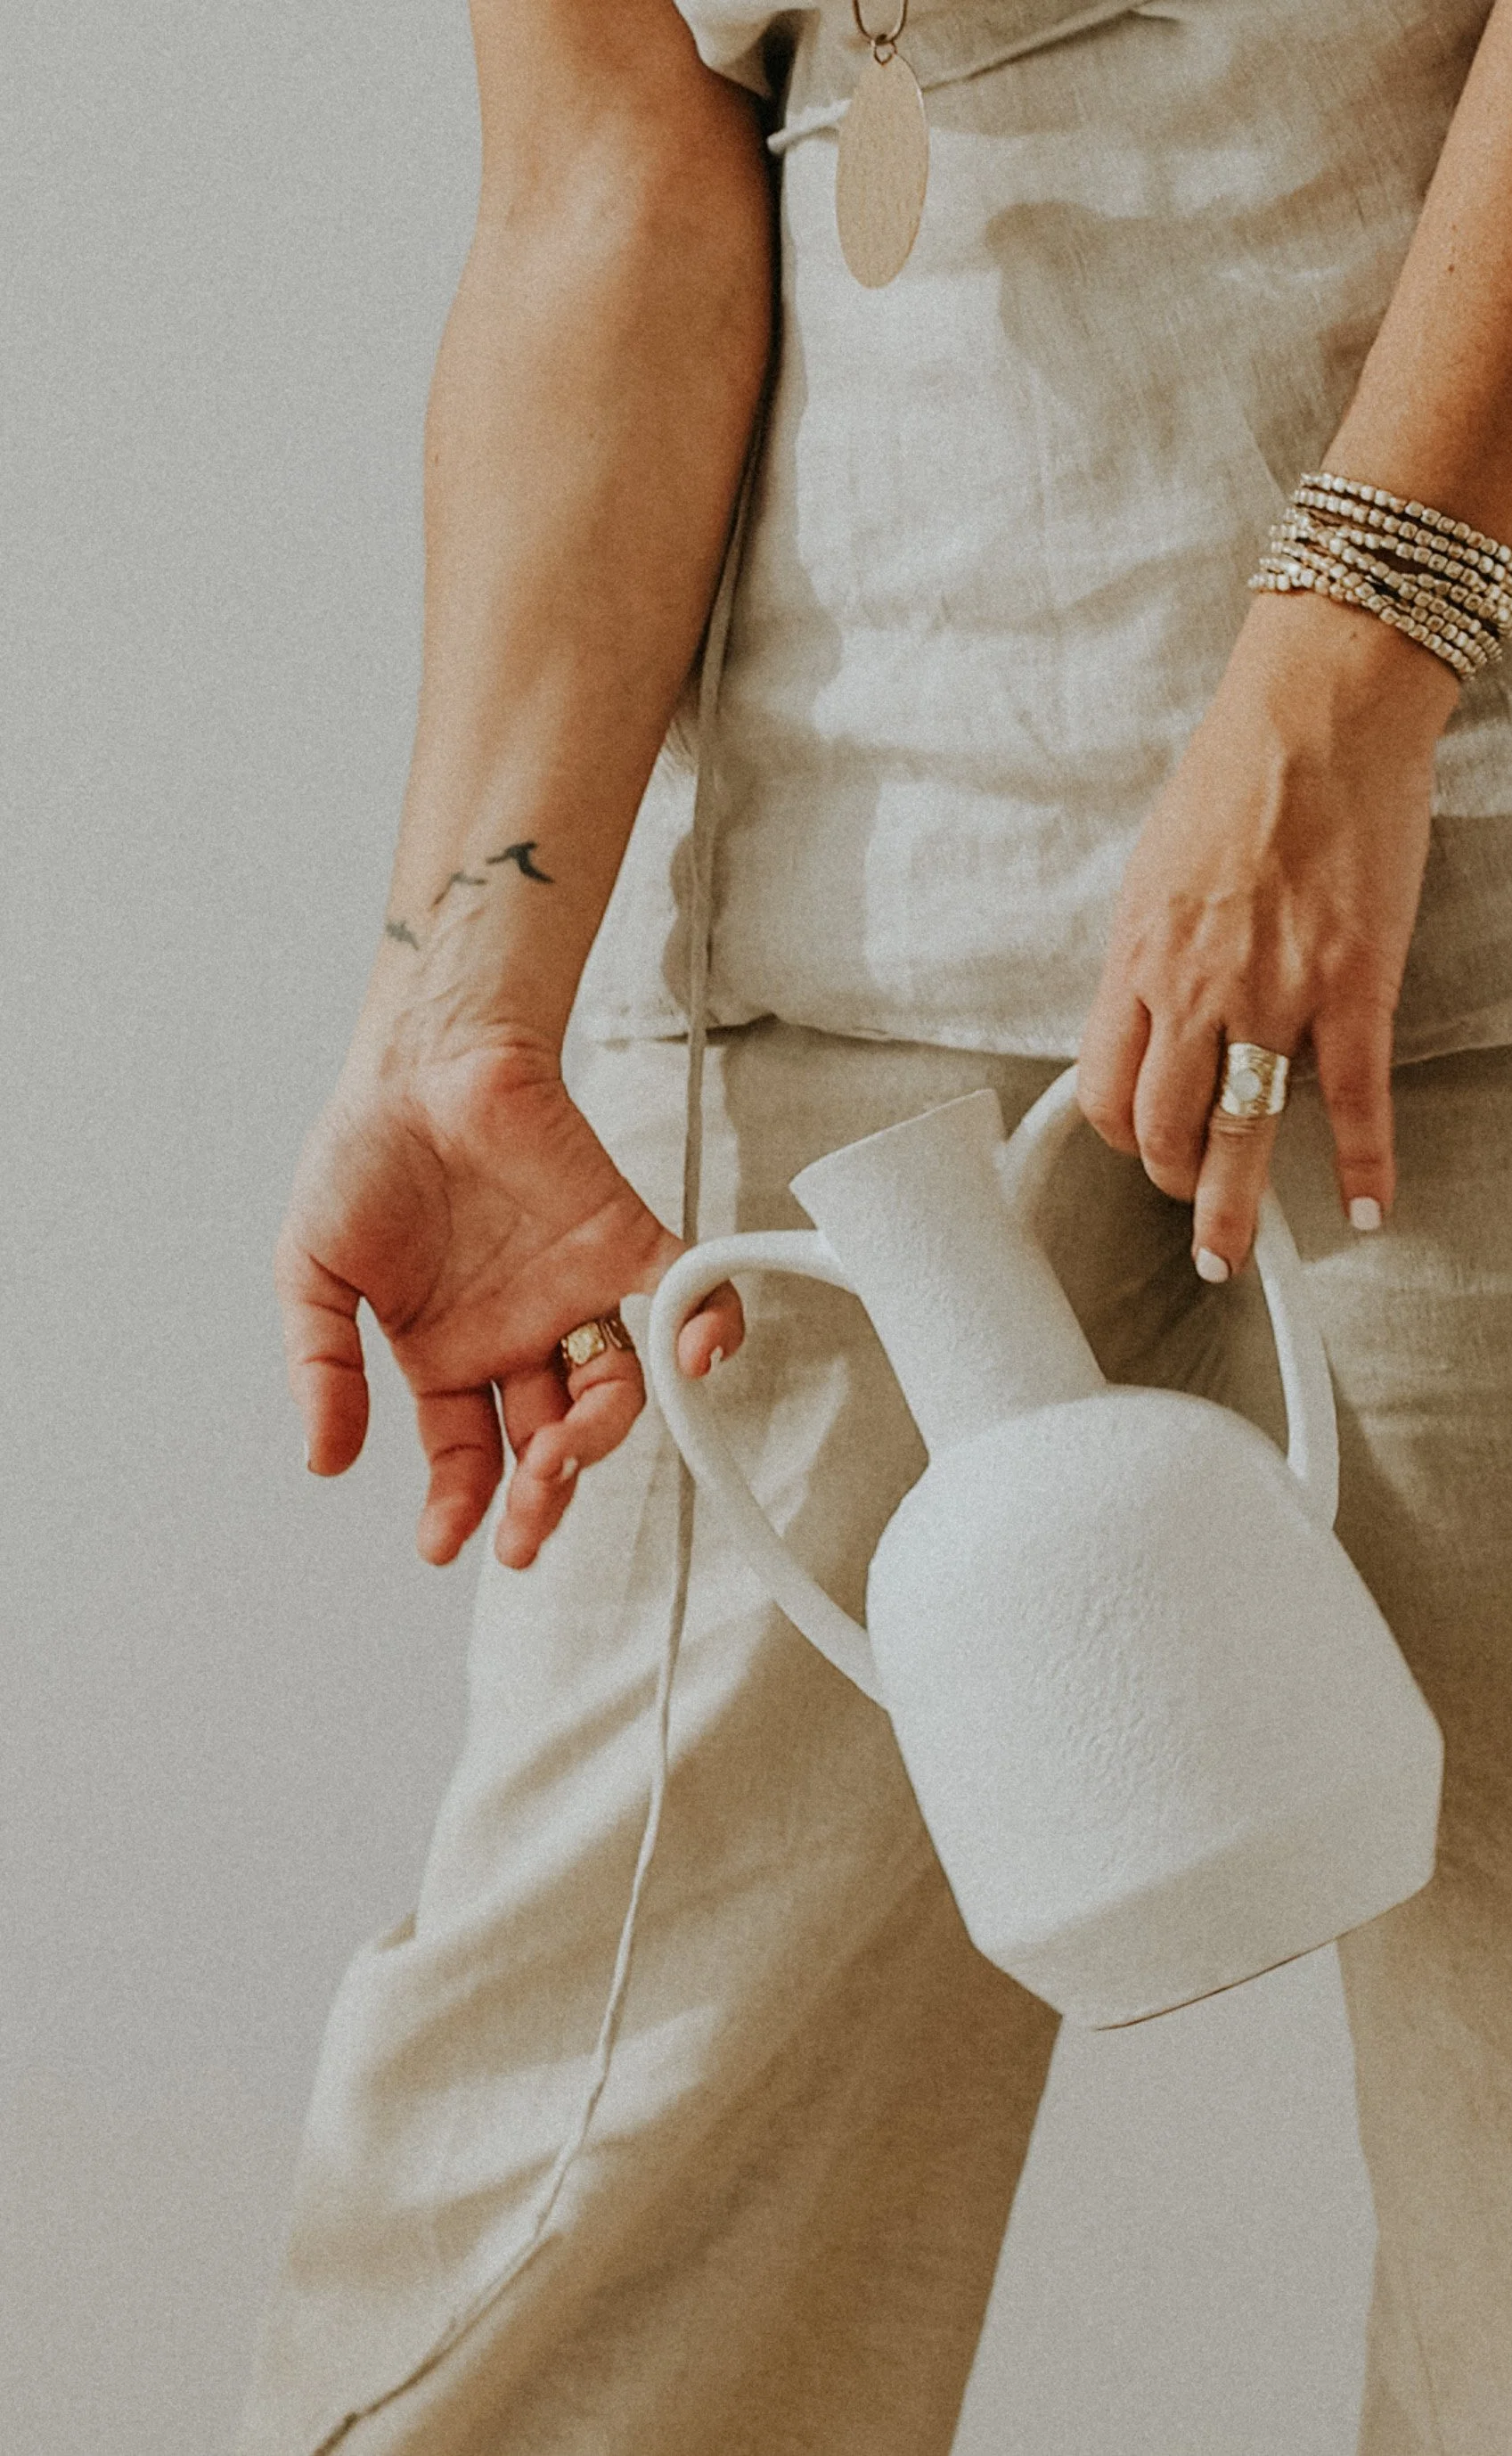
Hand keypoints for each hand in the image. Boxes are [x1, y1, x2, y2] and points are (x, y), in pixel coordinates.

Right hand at [274, 1031, 741, 1569]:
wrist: (420, 1060)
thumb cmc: (364, 1153)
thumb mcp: (311, 1271)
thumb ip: (322, 1367)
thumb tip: (324, 1461)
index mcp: (446, 1355)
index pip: (466, 1457)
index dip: (460, 1504)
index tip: (446, 1540)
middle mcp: (517, 1338)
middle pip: (547, 1444)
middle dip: (540, 1499)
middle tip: (525, 1534)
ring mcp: (573, 1295)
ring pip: (611, 1391)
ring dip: (595, 1436)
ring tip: (560, 1452)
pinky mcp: (624, 1243)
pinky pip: (685, 1296)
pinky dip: (706, 1331)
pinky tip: (694, 1361)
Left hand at [1077, 592, 1457, 1272]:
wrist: (1318, 713)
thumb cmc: (1238, 775)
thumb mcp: (1157, 872)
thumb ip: (1154, 955)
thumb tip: (1151, 1012)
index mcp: (1139, 957)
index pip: (1101, 1085)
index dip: (1117, 1136)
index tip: (1138, 1152)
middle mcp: (1194, 987)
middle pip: (1161, 1126)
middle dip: (1172, 1182)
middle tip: (1192, 1210)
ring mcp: (1274, 992)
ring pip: (1239, 1132)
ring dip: (1233, 1204)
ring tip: (1234, 1249)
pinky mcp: (1353, 984)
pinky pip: (1354, 1099)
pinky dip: (1364, 1165)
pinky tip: (1367, 1206)